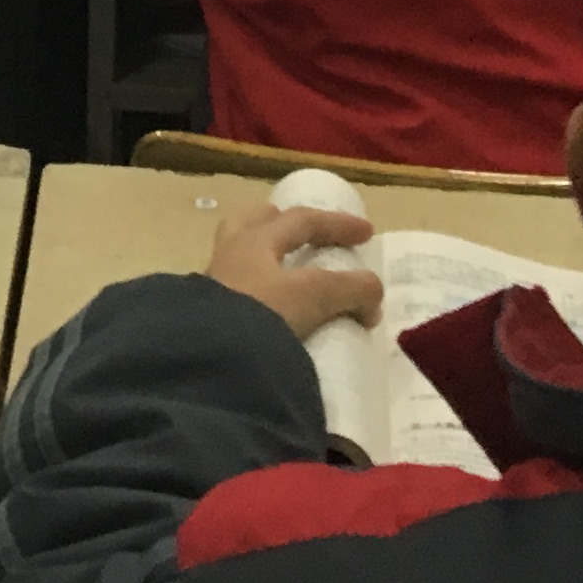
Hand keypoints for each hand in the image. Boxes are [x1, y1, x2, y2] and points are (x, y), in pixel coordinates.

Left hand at [204, 204, 383, 342]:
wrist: (209, 362)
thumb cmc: (260, 314)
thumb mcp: (312, 296)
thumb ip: (350, 290)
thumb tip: (373, 297)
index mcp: (253, 240)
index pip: (302, 220)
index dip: (337, 223)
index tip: (367, 233)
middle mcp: (230, 256)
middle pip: (255, 225)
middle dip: (285, 224)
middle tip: (309, 232)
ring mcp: (214, 288)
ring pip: (240, 257)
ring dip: (267, 258)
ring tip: (289, 273)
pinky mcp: (209, 322)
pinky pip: (238, 296)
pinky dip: (259, 297)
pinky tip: (271, 314)